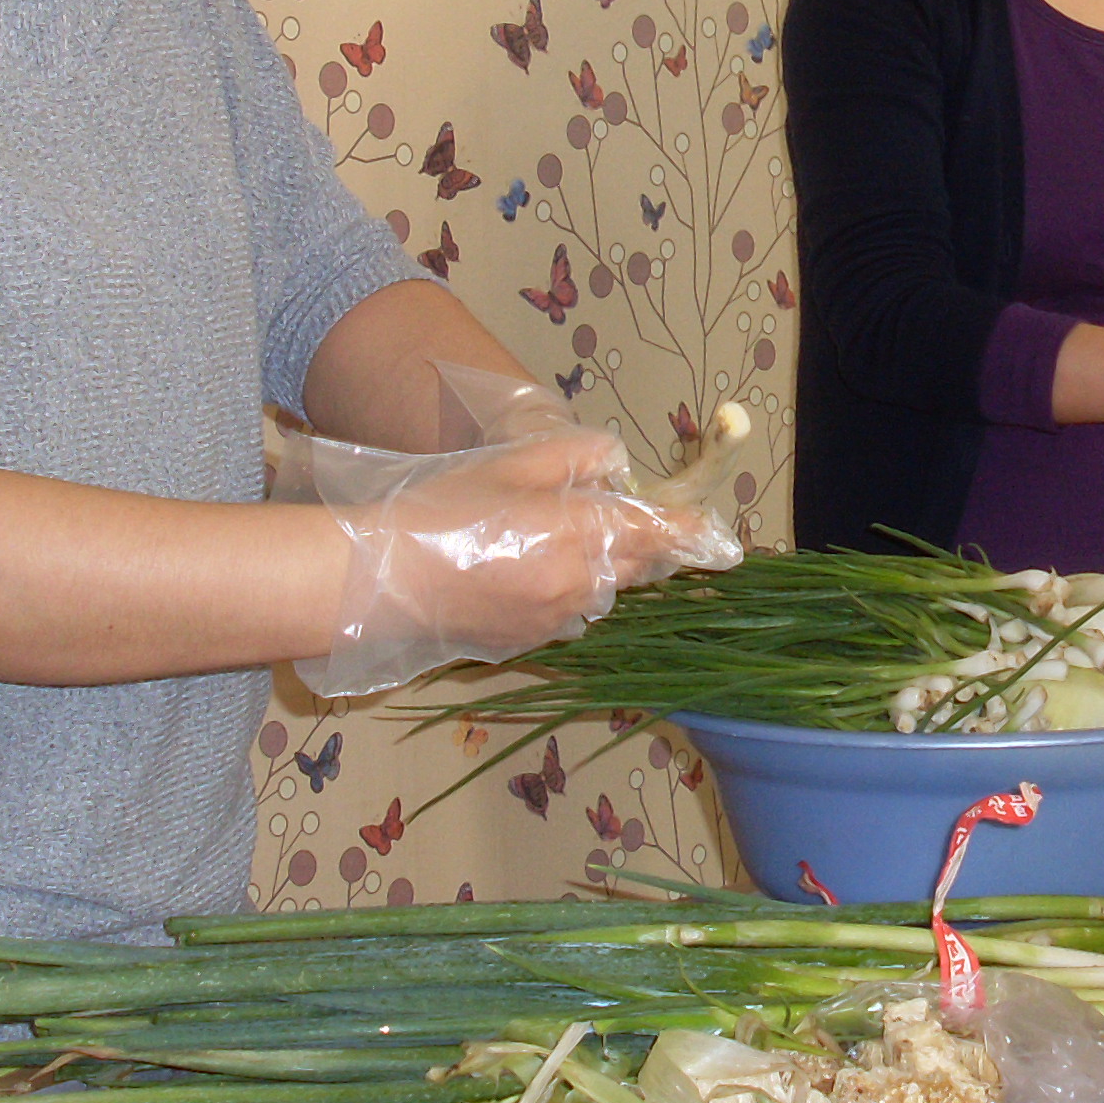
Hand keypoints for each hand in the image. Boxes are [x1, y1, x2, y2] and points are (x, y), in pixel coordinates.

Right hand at [296, 426, 740, 695]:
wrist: (381, 577)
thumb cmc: (444, 509)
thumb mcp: (511, 463)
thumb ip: (577, 457)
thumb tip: (614, 466)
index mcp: (583, 536)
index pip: (660, 536)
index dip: (695, 536)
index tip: (722, 539)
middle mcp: (582, 587)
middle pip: (639, 569)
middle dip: (646, 548)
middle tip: (635, 522)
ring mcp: (555, 623)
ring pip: (604, 595)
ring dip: (602, 570)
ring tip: (558, 539)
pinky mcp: (527, 644)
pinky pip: (569, 616)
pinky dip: (567, 593)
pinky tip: (525, 571)